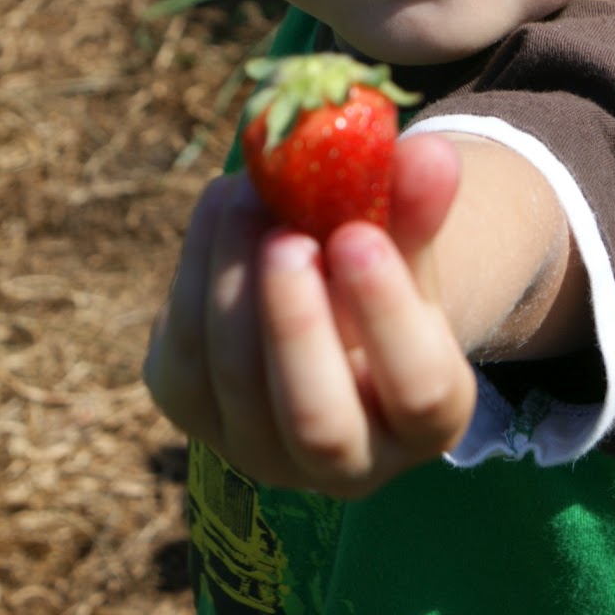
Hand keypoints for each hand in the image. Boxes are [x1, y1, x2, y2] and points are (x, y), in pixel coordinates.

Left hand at [143, 134, 476, 497]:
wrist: (318, 298)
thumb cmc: (380, 272)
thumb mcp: (407, 243)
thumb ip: (417, 205)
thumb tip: (429, 153)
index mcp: (425, 423)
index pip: (419, 391)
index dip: (388, 316)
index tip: (359, 236)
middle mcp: (346, 460)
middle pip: (317, 420)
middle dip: (295, 324)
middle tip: (287, 237)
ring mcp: (258, 446)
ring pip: (236, 378)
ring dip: (235, 275)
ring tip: (250, 192)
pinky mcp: (191, 410)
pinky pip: (185, 348)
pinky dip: (198, 267)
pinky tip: (222, 204)